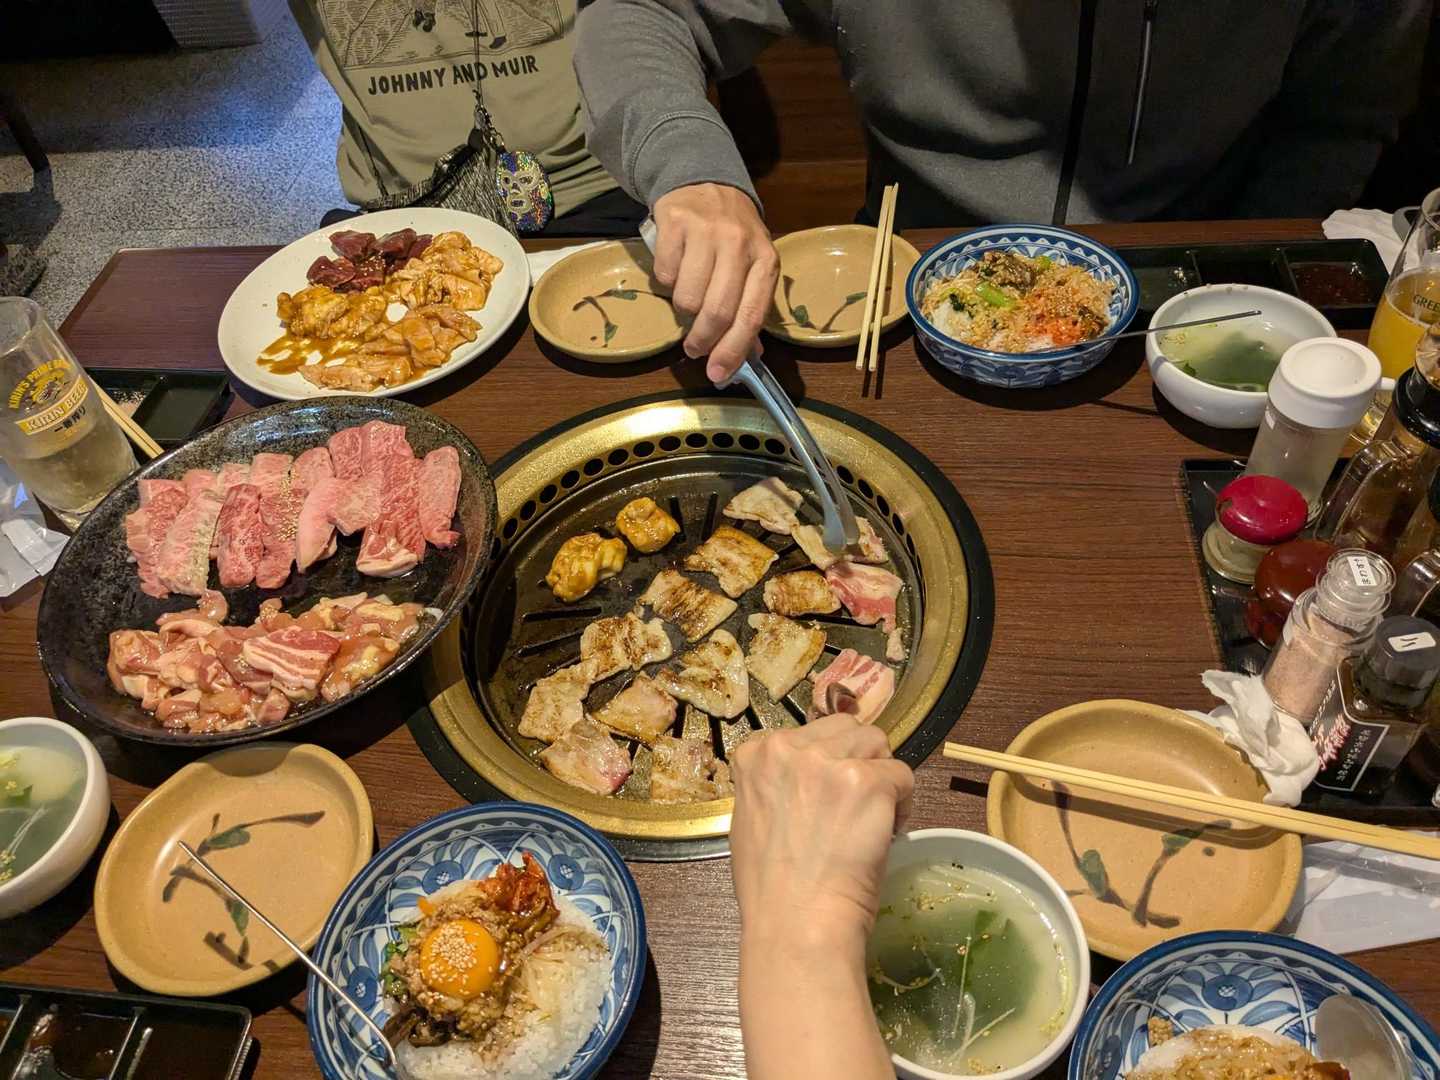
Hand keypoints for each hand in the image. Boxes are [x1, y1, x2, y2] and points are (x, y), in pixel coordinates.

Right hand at [651, 183, 778, 382]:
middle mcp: (739, 244)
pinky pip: (664, 274)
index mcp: (765, 260)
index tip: (718, 374)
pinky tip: (677, 266)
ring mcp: (707, 230)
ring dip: (683, 308)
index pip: (751, 315)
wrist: (706, 184)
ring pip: (687, 297)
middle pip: (717, 310)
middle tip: (694, 349)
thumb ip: (749, 309)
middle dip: (703, 340)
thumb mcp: (752, 267)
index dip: (734, 349)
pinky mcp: (675, 222)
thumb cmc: (732, 237)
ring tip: (688, 295)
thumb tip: (746, 359)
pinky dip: (666, 280)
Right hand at [729, 714, 913, 949]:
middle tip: (858, 805)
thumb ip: (776, 785)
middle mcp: (788, 748)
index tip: (830, 795)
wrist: (796, 925)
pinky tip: (885, 834)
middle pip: (847, 728)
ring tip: (872, 819)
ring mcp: (828, 763)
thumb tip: (807, 780)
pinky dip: (903, 804)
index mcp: (755, 755)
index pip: (808, 733)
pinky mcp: (867, 782)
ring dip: (881, 778)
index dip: (827, 762)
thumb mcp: (752, 820)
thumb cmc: (772, 889)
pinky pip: (904, 776)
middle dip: (858, 760)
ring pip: (878, 744)